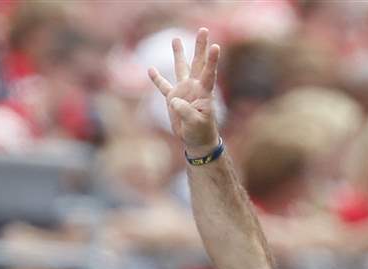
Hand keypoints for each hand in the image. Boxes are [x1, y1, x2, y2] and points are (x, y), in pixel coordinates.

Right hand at [148, 27, 220, 154]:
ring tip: (176, 38)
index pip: (209, 73)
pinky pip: (163, 86)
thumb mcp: (196, 123)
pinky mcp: (173, 99)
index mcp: (204, 92)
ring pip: (180, 69)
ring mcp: (184, 91)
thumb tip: (175, 101)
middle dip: (200, 47)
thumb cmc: (201, 132)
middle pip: (197, 63)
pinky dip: (157, 79)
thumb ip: (186, 111)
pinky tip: (150, 69)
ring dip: (178, 54)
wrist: (196, 140)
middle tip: (204, 29)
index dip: (212, 61)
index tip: (216, 46)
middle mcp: (195, 87)